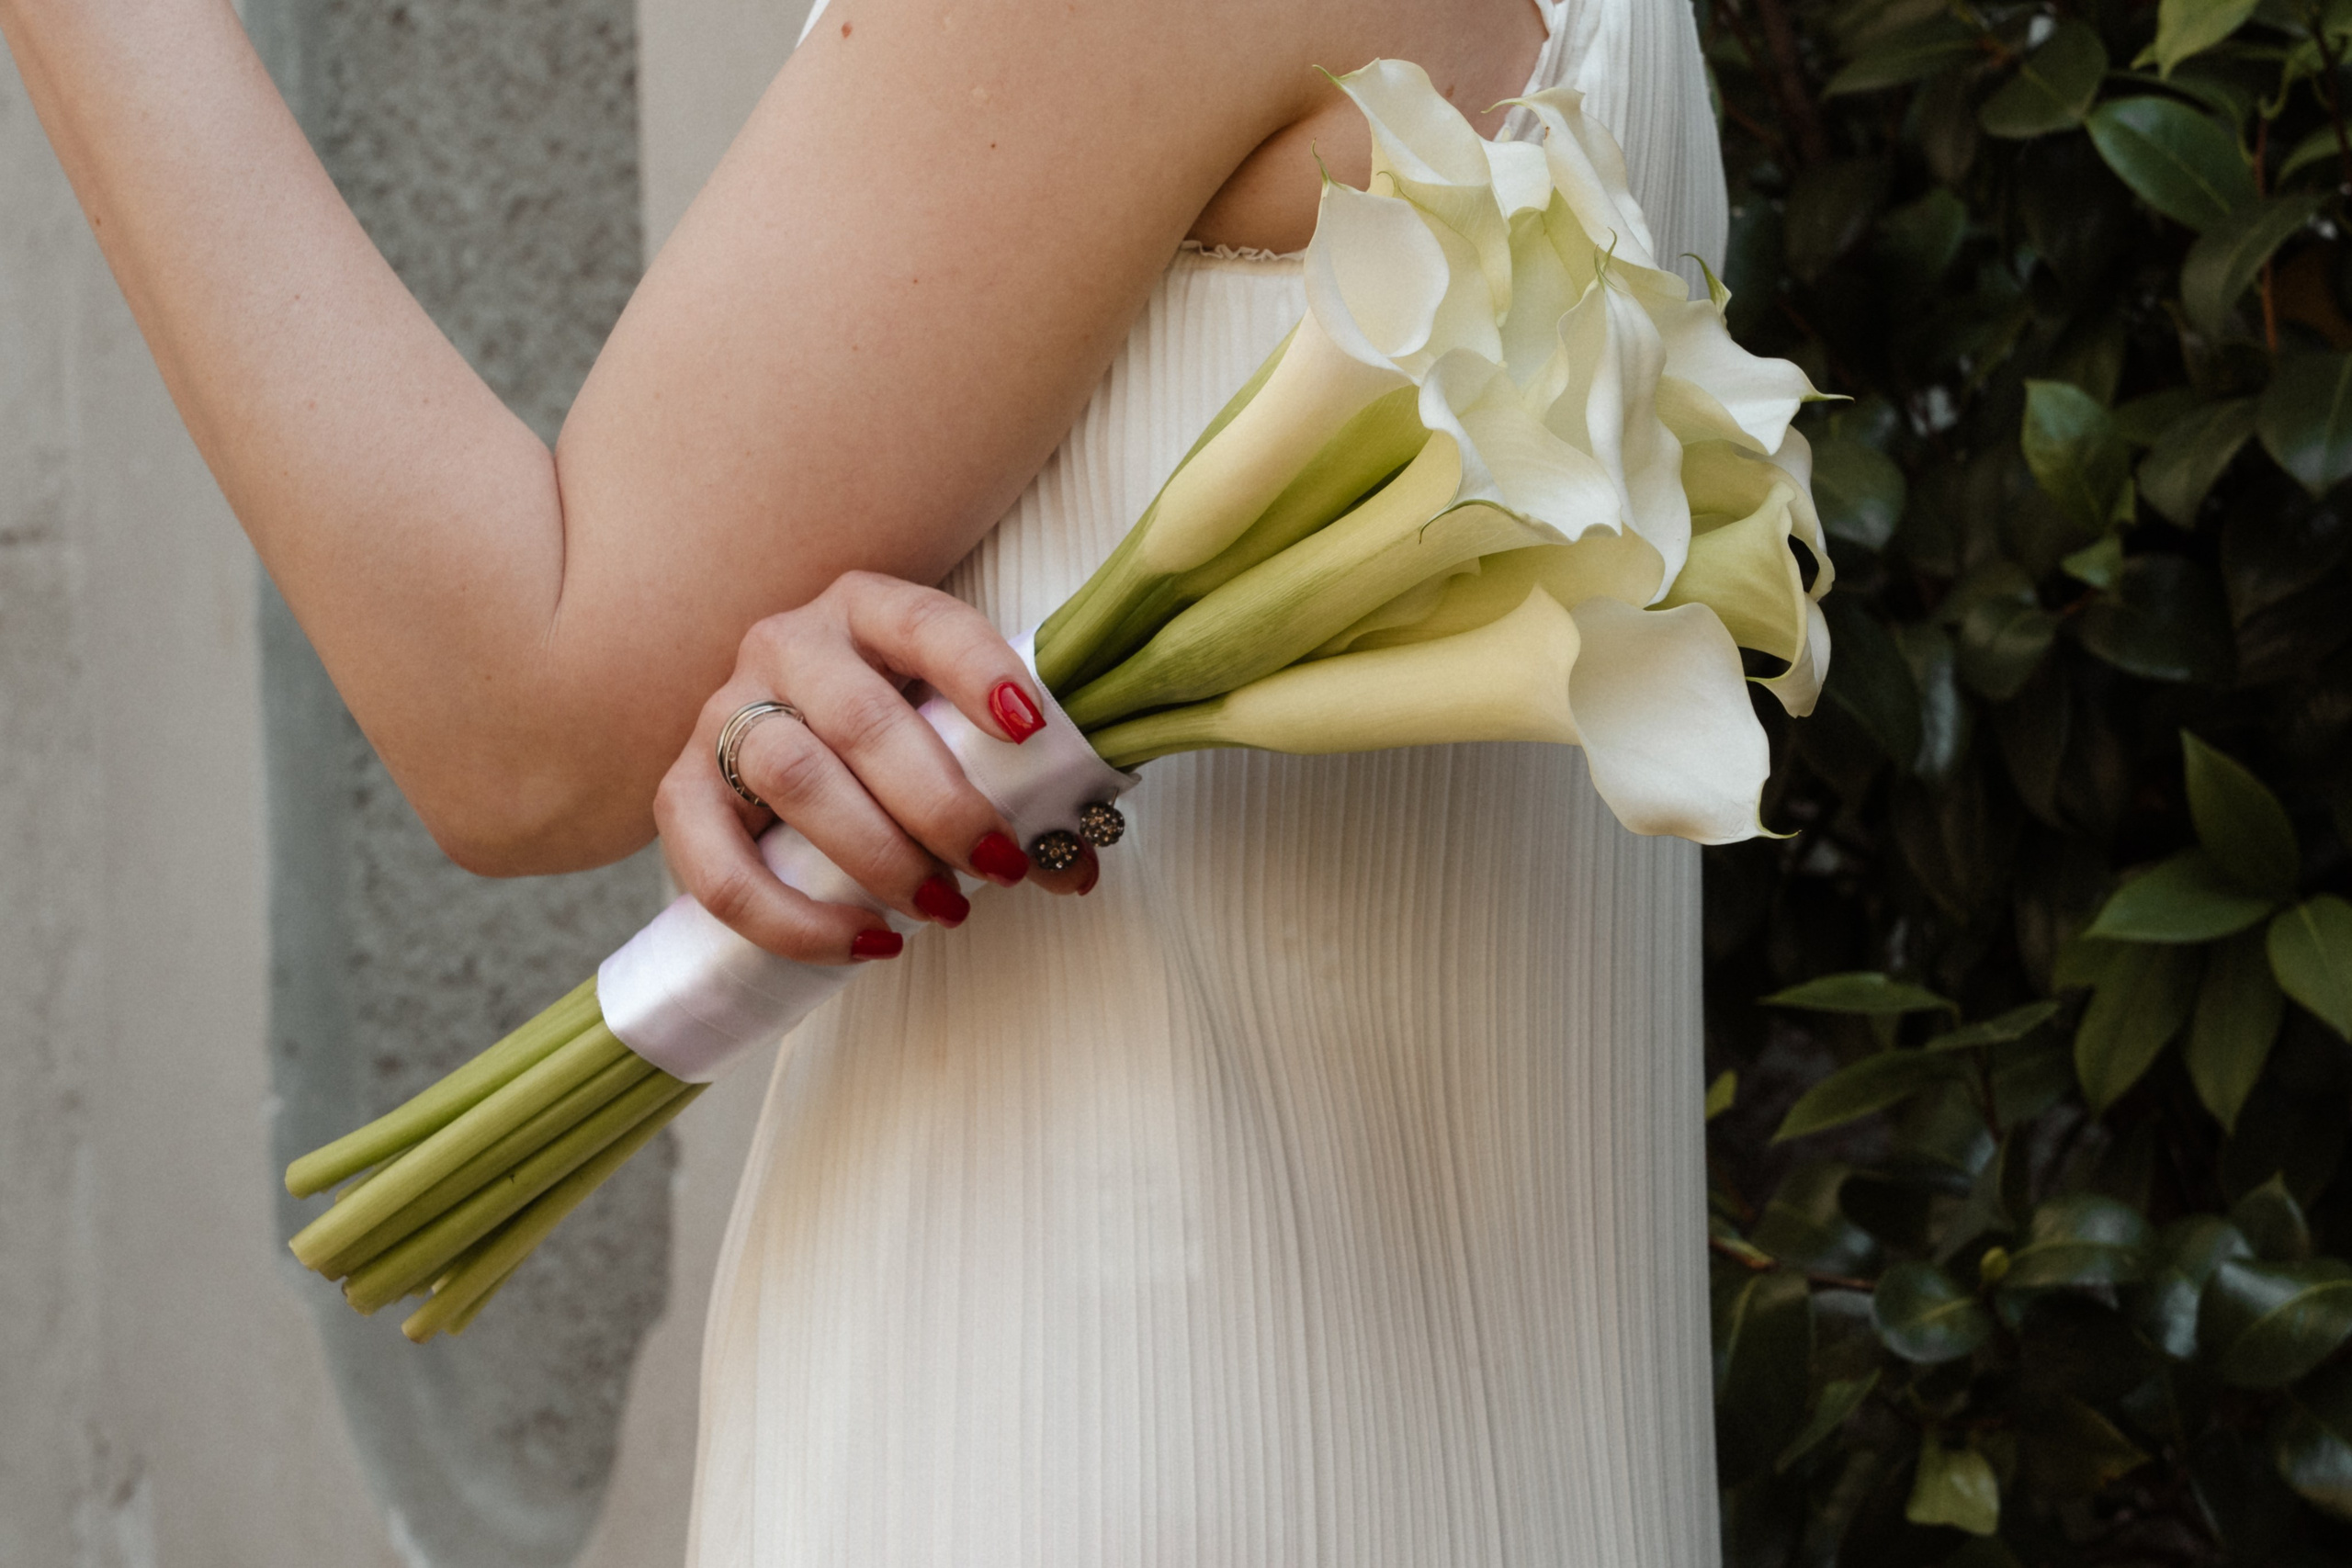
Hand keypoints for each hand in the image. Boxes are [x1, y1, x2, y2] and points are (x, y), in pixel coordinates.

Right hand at [653, 571, 1099, 962]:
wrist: (775, 749)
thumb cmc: (889, 740)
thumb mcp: (948, 731)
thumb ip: (1011, 783)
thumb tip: (1072, 862)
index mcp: (866, 610)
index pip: (926, 623)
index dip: (978, 671)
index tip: (1033, 730)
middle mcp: (789, 646)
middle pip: (863, 720)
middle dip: (942, 806)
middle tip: (1002, 866)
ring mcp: (726, 712)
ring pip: (793, 777)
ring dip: (876, 856)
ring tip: (942, 909)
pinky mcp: (681, 790)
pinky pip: (717, 863)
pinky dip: (792, 916)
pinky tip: (863, 942)